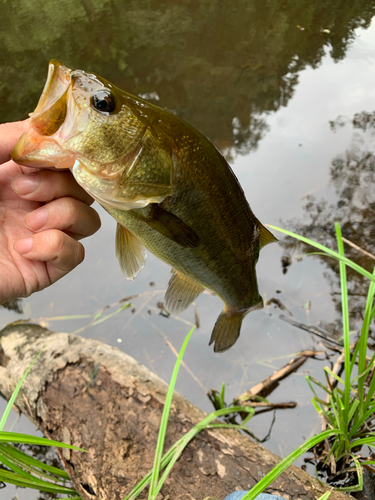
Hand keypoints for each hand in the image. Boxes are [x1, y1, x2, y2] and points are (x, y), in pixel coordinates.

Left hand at [0, 120, 100, 303]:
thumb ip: (6, 139)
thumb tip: (43, 126)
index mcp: (21, 179)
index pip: (65, 165)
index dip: (65, 159)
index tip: (48, 157)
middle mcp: (38, 206)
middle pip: (82, 190)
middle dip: (59, 187)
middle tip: (22, 191)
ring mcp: (45, 236)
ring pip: (87, 220)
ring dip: (64, 215)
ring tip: (28, 223)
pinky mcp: (47, 266)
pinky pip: (76, 253)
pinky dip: (57, 247)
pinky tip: (25, 248)